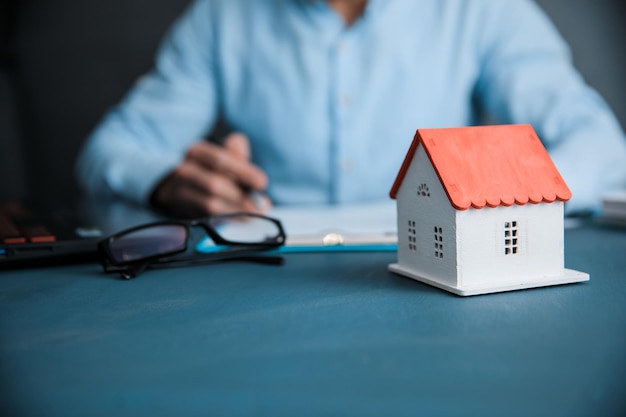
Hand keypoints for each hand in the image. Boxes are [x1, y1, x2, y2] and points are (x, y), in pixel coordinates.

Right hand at [150, 132, 270, 216]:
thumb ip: (240, 158)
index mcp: (197, 151)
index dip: (243, 172)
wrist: (180, 183)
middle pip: (215, 184)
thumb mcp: (224, 154)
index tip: (262, 183)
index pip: (220, 160)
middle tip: (261, 205)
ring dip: (236, 211)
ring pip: (210, 204)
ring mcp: (179, 192)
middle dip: (241, 196)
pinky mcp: (180, 211)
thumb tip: (258, 180)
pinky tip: (242, 220)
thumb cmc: (211, 168)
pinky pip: (207, 218)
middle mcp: (184, 170)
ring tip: (255, 214)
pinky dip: (227, 220)